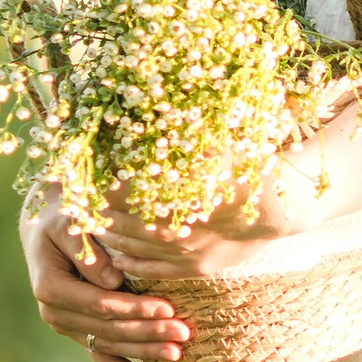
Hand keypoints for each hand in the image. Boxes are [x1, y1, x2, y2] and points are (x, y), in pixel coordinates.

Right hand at [20, 183, 188, 361]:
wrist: (48, 229)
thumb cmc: (63, 218)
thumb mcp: (69, 222)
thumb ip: (86, 249)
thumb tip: (112, 281)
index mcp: (51, 288)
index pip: (101, 305)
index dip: (135, 309)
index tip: (168, 307)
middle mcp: (55, 313)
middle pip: (109, 330)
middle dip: (148, 333)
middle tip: (183, 333)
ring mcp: (68, 326)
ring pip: (111, 346)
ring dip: (145, 353)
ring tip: (178, 354)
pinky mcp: (81, 332)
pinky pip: (106, 357)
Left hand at [92, 85, 361, 273]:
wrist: (284, 206)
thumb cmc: (248, 163)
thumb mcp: (216, 137)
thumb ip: (183, 124)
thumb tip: (144, 93)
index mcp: (180, 192)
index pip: (123, 189)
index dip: (101, 181)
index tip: (85, 170)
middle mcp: (179, 226)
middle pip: (119, 218)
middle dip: (97, 207)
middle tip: (77, 195)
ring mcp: (186, 252)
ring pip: (127, 245)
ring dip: (106, 231)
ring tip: (92, 216)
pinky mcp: (194, 268)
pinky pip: (145, 268)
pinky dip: (124, 257)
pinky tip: (114, 244)